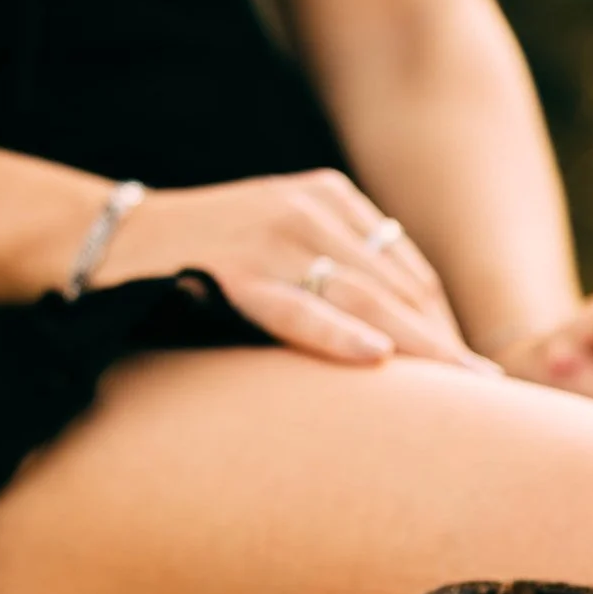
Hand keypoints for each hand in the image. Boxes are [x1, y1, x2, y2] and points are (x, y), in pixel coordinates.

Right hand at [101, 172, 481, 368]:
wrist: (100, 241)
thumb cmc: (194, 262)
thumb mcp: (275, 248)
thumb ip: (330, 273)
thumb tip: (392, 341)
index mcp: (328, 197)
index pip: (407, 269)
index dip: (444, 324)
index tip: (475, 376)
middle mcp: (309, 207)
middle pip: (398, 286)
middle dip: (445, 343)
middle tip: (491, 397)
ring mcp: (271, 234)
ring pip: (363, 298)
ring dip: (419, 348)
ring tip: (462, 391)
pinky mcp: (231, 268)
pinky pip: (295, 307)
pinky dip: (336, 333)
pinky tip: (375, 360)